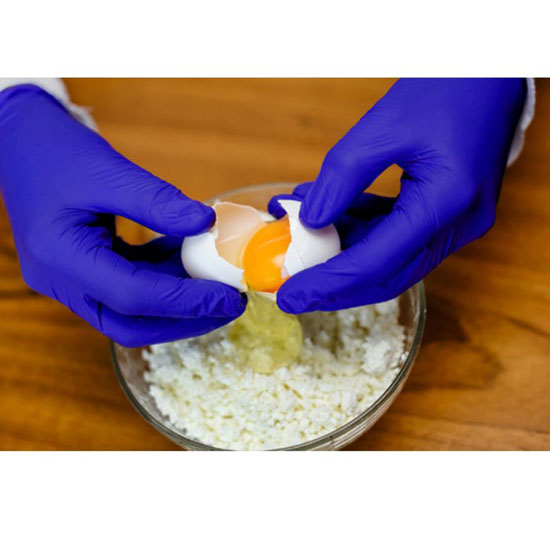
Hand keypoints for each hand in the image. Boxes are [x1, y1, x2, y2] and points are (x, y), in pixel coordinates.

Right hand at [0, 85, 244, 345]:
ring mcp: (68, 280)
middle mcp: (60, 280)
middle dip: (184, 320)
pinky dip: (159, 279)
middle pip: (129, 323)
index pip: (133, 296)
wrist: (18, 143)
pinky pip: (125, 287)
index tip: (229, 297)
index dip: (186, 301)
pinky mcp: (80, 272)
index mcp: (60, 256)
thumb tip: (208, 224)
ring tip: (215, 282)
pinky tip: (186, 260)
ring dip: (175, 301)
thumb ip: (158, 201)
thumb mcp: (109, 169)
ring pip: (129, 311)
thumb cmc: (55, 151)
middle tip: (228, 305)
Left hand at [269, 78, 525, 312]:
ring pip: (392, 261)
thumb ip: (341, 178)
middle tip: (292, 293)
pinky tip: (332, 218)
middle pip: (387, 276)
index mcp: (448, 202)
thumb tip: (309, 219)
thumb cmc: (445, 89)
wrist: (491, 75)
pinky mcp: (449, 215)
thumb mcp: (382, 126)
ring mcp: (458, 223)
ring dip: (345, 256)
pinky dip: (363, 233)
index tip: (289, 297)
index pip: (377, 262)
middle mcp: (459, 224)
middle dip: (335, 287)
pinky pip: (400, 238)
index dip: (328, 283)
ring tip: (303, 242)